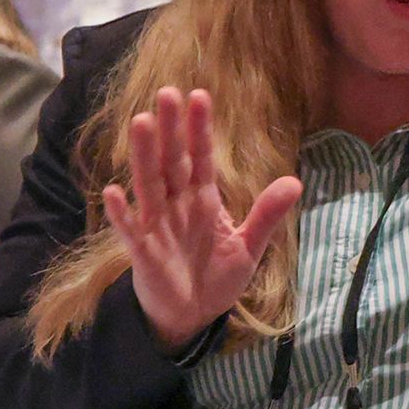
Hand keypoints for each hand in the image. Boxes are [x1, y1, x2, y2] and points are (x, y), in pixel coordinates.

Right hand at [100, 88, 304, 352]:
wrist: (190, 316)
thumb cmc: (216, 277)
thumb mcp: (249, 246)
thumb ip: (268, 215)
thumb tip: (296, 182)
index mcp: (204, 201)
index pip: (201, 158)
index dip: (200, 129)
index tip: (200, 95)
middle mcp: (177, 205)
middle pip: (173, 161)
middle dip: (171, 129)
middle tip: (168, 92)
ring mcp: (157, 225)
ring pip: (149, 183)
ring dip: (145, 155)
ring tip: (142, 122)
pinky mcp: (141, 252)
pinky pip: (129, 230)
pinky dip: (121, 213)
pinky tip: (113, 192)